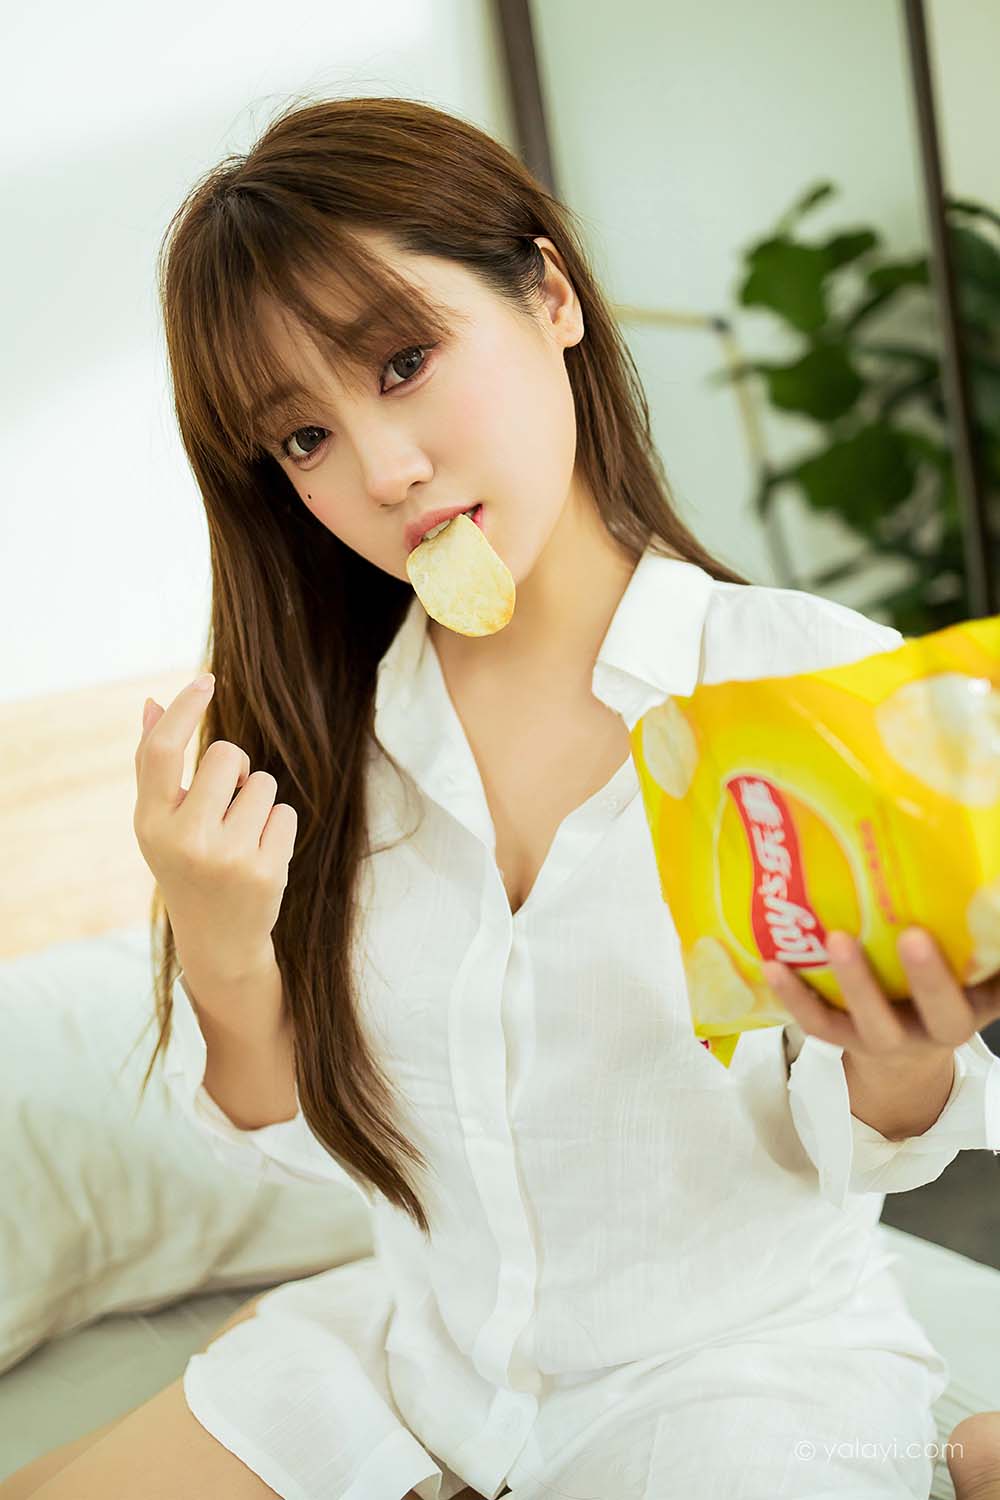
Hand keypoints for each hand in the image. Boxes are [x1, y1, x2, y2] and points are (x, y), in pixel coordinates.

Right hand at [133, 675, 297, 985]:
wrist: (218, 940)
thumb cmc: (187, 864)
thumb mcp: (161, 822)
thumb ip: (156, 766)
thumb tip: (153, 702)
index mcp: (150, 823)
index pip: (161, 751)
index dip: (184, 709)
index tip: (206, 680)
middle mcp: (183, 839)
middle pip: (227, 754)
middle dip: (235, 769)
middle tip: (225, 806)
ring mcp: (225, 857)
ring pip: (263, 782)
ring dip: (258, 800)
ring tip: (241, 836)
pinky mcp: (264, 871)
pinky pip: (285, 813)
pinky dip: (277, 828)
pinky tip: (260, 856)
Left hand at [763, 928, 999, 1074]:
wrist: (904, 1054)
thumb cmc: (937, 995)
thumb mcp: (967, 981)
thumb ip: (973, 949)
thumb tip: (983, 895)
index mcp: (968, 1010)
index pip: (983, 997)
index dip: (969, 973)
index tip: (952, 938)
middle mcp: (932, 1030)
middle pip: (937, 1012)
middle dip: (927, 977)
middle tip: (913, 934)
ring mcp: (885, 1039)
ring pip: (871, 1020)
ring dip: (854, 981)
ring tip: (836, 938)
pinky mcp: (844, 1038)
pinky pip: (818, 1023)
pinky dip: (795, 995)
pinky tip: (774, 964)